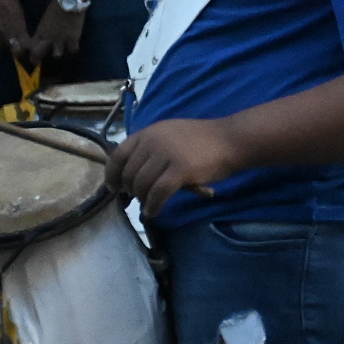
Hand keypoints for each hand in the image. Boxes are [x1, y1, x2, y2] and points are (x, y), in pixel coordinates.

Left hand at [25, 0, 87, 66]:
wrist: (69, 1)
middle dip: (36, 59)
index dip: (28, 51)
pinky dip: (73, 48)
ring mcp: (61, 40)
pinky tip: (74, 46)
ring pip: (57, 55)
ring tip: (60, 50)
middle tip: (36, 62)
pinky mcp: (73, 39)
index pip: (30, 46)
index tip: (28, 54)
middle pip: (38, 54)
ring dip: (58, 52)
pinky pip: (73, 50)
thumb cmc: (56, 4)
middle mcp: (48, 38)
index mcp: (40, 31)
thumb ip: (44, 27)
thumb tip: (44, 31)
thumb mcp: (46, 17)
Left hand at [106, 114, 239, 214]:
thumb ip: (150, 147)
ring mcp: (166, 154)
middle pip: (129, 173)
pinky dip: (153, 206)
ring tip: (147, 204)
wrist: (231, 140)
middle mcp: (154, 140)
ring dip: (142, 199)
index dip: (112, 174)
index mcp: (150, 132)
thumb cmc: (202, 140)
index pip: (118, 154)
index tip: (114, 187)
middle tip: (137, 198)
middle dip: (130, 189)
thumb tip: (128, 174)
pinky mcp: (179, 170)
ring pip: (141, 184)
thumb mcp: (170, 135)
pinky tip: (154, 211)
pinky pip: (157, 193)